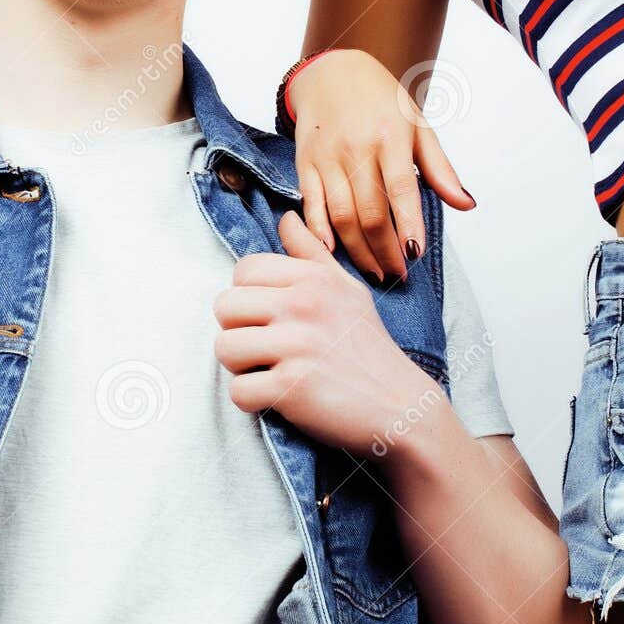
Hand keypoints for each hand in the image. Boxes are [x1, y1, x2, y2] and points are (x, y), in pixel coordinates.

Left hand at [211, 209, 440, 453]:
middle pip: (224, 307)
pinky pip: (238, 390)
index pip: (244, 269)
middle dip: (239, 330)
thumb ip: (312, 254)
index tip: (272, 317)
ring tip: (274, 370)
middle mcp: (304, 304)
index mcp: (314, 278)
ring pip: (223, 347)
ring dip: (243, 367)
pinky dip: (254, 400)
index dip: (248, 296)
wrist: (400, 406)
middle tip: (270, 347)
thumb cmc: (369, 347)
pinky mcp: (290, 387)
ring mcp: (297, 345)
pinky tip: (282, 397)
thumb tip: (286, 218)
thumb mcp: (348, 290)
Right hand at [287, 48, 474, 284]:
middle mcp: (357, 148)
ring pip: (341, 216)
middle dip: (385, 250)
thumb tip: (467, 204)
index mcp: (390, 136)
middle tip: (398, 273)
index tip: (415, 254)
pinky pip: (311, 205)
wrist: (333, 73)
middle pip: (371, 212)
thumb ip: (440, 169)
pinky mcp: (305, 163)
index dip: (409, 225)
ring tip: (374, 271)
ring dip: (358, 250)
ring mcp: (327, 157)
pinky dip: (318, 233)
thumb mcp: (418, 125)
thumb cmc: (382, 101)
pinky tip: (331, 254)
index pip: (401, 190)